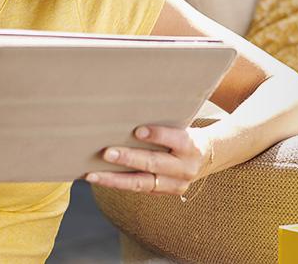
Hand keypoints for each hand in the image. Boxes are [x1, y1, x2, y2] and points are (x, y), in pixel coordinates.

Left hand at [84, 125, 211, 195]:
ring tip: (93, 174)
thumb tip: (134, 103)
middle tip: (106, 153)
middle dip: (129, 158)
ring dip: (115, 179)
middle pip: (154, 163)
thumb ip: (163, 119)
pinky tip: (98, 178)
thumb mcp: (181, 124)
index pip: (176, 139)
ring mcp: (175, 184)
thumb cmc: (183, 133)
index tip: (137, 131)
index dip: (157, 135)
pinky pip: (138, 190)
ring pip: (142, 183)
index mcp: (191, 145)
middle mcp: (185, 168)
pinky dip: (117, 184)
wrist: (205, 157)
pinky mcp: (164, 193)